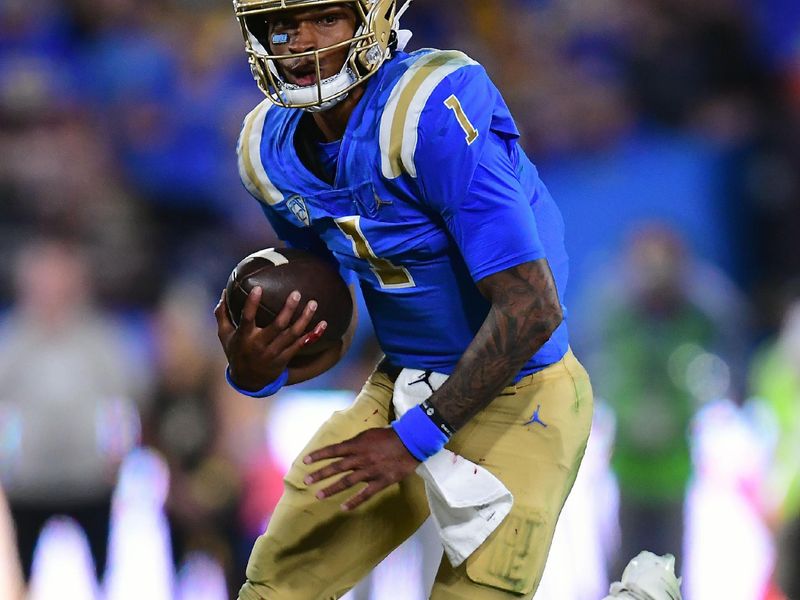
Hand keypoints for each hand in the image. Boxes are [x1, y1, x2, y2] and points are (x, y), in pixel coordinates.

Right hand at [214, 287, 325, 390]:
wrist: (248, 380)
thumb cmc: (236, 351)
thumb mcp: (225, 335)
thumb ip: (222, 314)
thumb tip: (224, 291)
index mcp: (244, 337)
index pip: (247, 318)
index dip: (252, 304)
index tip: (258, 288)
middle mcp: (260, 345)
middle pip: (277, 326)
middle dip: (288, 309)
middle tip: (296, 293)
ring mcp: (274, 353)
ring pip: (293, 334)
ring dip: (304, 319)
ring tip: (313, 304)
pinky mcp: (285, 358)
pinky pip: (301, 344)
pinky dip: (313, 334)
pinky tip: (323, 323)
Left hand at [303, 428, 419, 510]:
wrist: (411, 442)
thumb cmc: (390, 436)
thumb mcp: (369, 434)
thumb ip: (355, 443)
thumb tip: (343, 449)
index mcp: (357, 445)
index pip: (334, 450)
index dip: (319, 455)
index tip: (305, 460)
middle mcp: (361, 458)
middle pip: (336, 467)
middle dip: (320, 474)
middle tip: (306, 481)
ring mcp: (370, 471)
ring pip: (347, 481)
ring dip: (331, 489)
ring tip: (318, 495)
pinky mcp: (381, 481)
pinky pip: (365, 494)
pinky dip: (354, 501)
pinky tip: (343, 508)